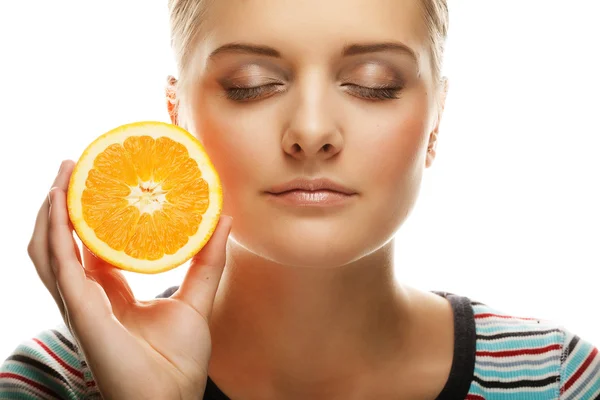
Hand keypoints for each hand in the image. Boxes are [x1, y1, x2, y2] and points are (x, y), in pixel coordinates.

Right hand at [27, 160, 231, 399]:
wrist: (171, 398)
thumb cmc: (180, 360)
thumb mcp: (198, 298)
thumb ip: (208, 259)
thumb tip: (224, 218)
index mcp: (110, 294)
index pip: (90, 247)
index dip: (89, 217)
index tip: (99, 182)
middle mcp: (88, 297)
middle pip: (62, 243)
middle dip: (61, 205)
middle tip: (72, 166)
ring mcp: (79, 305)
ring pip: (49, 250)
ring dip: (50, 212)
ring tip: (61, 176)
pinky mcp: (81, 312)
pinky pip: (59, 266)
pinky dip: (55, 233)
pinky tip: (59, 204)